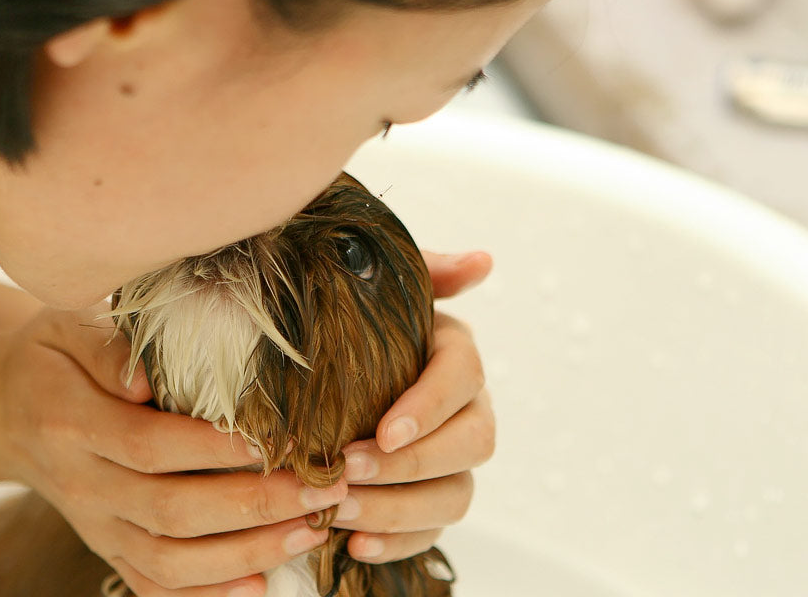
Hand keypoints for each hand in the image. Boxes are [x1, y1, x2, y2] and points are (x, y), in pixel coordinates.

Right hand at [0, 305, 347, 595]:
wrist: (3, 410)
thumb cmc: (52, 357)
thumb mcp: (66, 325)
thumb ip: (108, 346)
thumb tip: (146, 378)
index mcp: (70, 422)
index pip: (150, 445)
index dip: (214, 449)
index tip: (276, 440)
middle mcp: (81, 484)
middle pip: (170, 510)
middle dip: (253, 505)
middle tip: (320, 488)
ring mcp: (93, 525)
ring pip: (168, 560)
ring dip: (245, 554)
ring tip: (310, 531)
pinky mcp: (105, 548)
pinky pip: (152, 585)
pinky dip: (205, 596)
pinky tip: (260, 586)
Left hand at [333, 250, 495, 562]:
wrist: (324, 367)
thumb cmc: (351, 326)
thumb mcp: (379, 291)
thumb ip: (426, 272)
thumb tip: (483, 261)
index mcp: (454, 355)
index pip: (463, 377)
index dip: (430, 407)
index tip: (385, 430)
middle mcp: (466, 409)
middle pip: (471, 443)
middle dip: (412, 464)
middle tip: (348, 469)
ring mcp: (453, 460)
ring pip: (456, 495)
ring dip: (400, 509)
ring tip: (341, 512)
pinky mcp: (432, 499)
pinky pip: (432, 531)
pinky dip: (398, 543)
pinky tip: (355, 546)